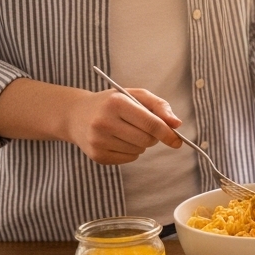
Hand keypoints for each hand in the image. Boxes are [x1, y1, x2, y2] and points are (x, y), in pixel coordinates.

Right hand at [64, 88, 182, 164]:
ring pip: (139, 151)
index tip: (178, 140)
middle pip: (147, 140)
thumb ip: (159, 106)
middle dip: (152, 136)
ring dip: (140, 143)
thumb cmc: (112, 103)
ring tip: (126, 131)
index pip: (150, 123)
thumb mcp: (135, 95)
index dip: (167, 133)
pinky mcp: (97, 155)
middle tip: (142, 127)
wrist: (76, 114)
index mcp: (116, 103)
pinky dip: (130, 151)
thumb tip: (176, 124)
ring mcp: (98, 141)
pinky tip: (118, 140)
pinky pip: (129, 159)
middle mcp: (104, 122)